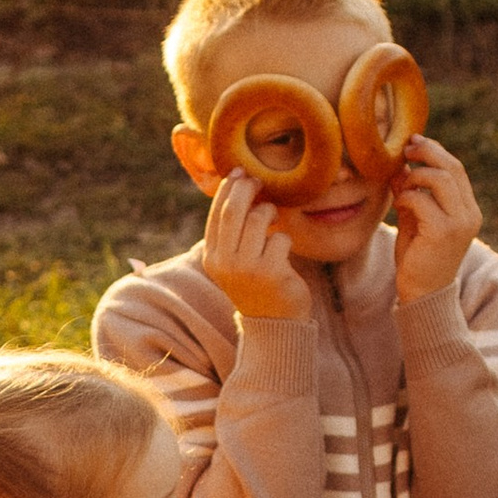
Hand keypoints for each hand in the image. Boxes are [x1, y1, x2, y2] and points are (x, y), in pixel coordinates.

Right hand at [201, 171, 311, 320]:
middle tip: (259, 181)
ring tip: (273, 220)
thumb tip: (236, 186)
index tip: (239, 173)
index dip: (228, 189)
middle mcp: (225, 264)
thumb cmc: (256, 284)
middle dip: (247, 189)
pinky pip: (281, 238)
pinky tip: (282, 252)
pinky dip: (285, 239)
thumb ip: (231, 232)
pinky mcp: (271, 273)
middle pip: (234, 211)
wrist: (274, 324)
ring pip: (260, 220)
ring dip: (270, 213)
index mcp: (212, 259)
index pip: (217, 214)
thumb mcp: (234, 261)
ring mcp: (248, 269)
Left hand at [390, 133, 481, 304]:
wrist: (423, 294)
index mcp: (468, 210)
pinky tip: (400, 206)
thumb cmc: (418, 259)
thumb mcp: (415, 220)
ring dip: (415, 176)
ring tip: (402, 187)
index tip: (414, 141)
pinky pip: (422, 199)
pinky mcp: (443, 232)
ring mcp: (459, 223)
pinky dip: (406, 196)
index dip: (435, 150)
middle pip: (451, 167)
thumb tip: (401, 165)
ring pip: (439, 178)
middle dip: (426, 152)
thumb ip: (413, 194)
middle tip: (405, 149)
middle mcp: (469, 214)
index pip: (456, 169)